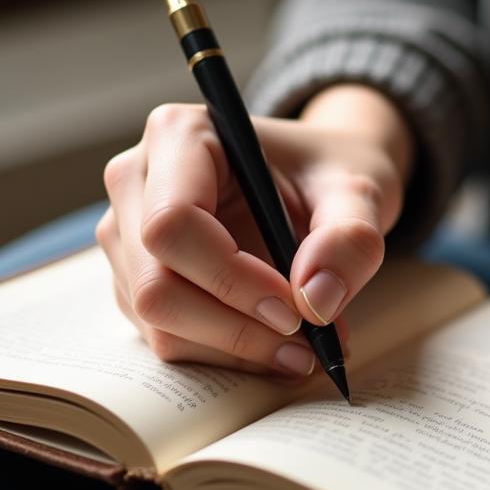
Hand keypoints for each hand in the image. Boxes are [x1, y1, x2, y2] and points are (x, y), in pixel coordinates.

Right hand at [96, 85, 412, 376]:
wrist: (319, 178)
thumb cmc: (330, 172)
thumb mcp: (361, 190)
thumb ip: (350, 238)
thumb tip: (317, 302)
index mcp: (180, 135)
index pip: (174, 222)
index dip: (230, 278)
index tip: (296, 311)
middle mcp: (138, 181)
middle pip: (156, 283)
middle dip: (235, 329)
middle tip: (308, 347)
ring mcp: (129, 235)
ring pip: (157, 321)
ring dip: (234, 350)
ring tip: (304, 349)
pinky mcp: (137, 279)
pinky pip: (167, 337)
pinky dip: (226, 354)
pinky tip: (277, 346)